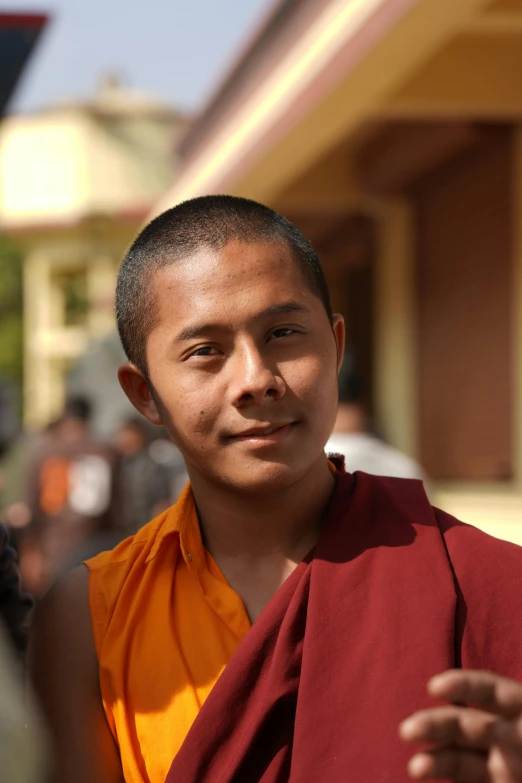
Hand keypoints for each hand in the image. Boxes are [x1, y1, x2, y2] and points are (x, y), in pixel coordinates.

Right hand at [399, 670, 521, 780]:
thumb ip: (518, 733)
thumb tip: (495, 725)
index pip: (490, 690)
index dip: (463, 685)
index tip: (434, 688)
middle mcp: (507, 737)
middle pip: (464, 723)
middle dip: (434, 724)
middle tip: (407, 731)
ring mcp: (499, 765)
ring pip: (458, 756)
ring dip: (434, 758)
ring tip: (415, 768)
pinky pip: (462, 778)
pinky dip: (438, 772)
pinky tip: (422, 770)